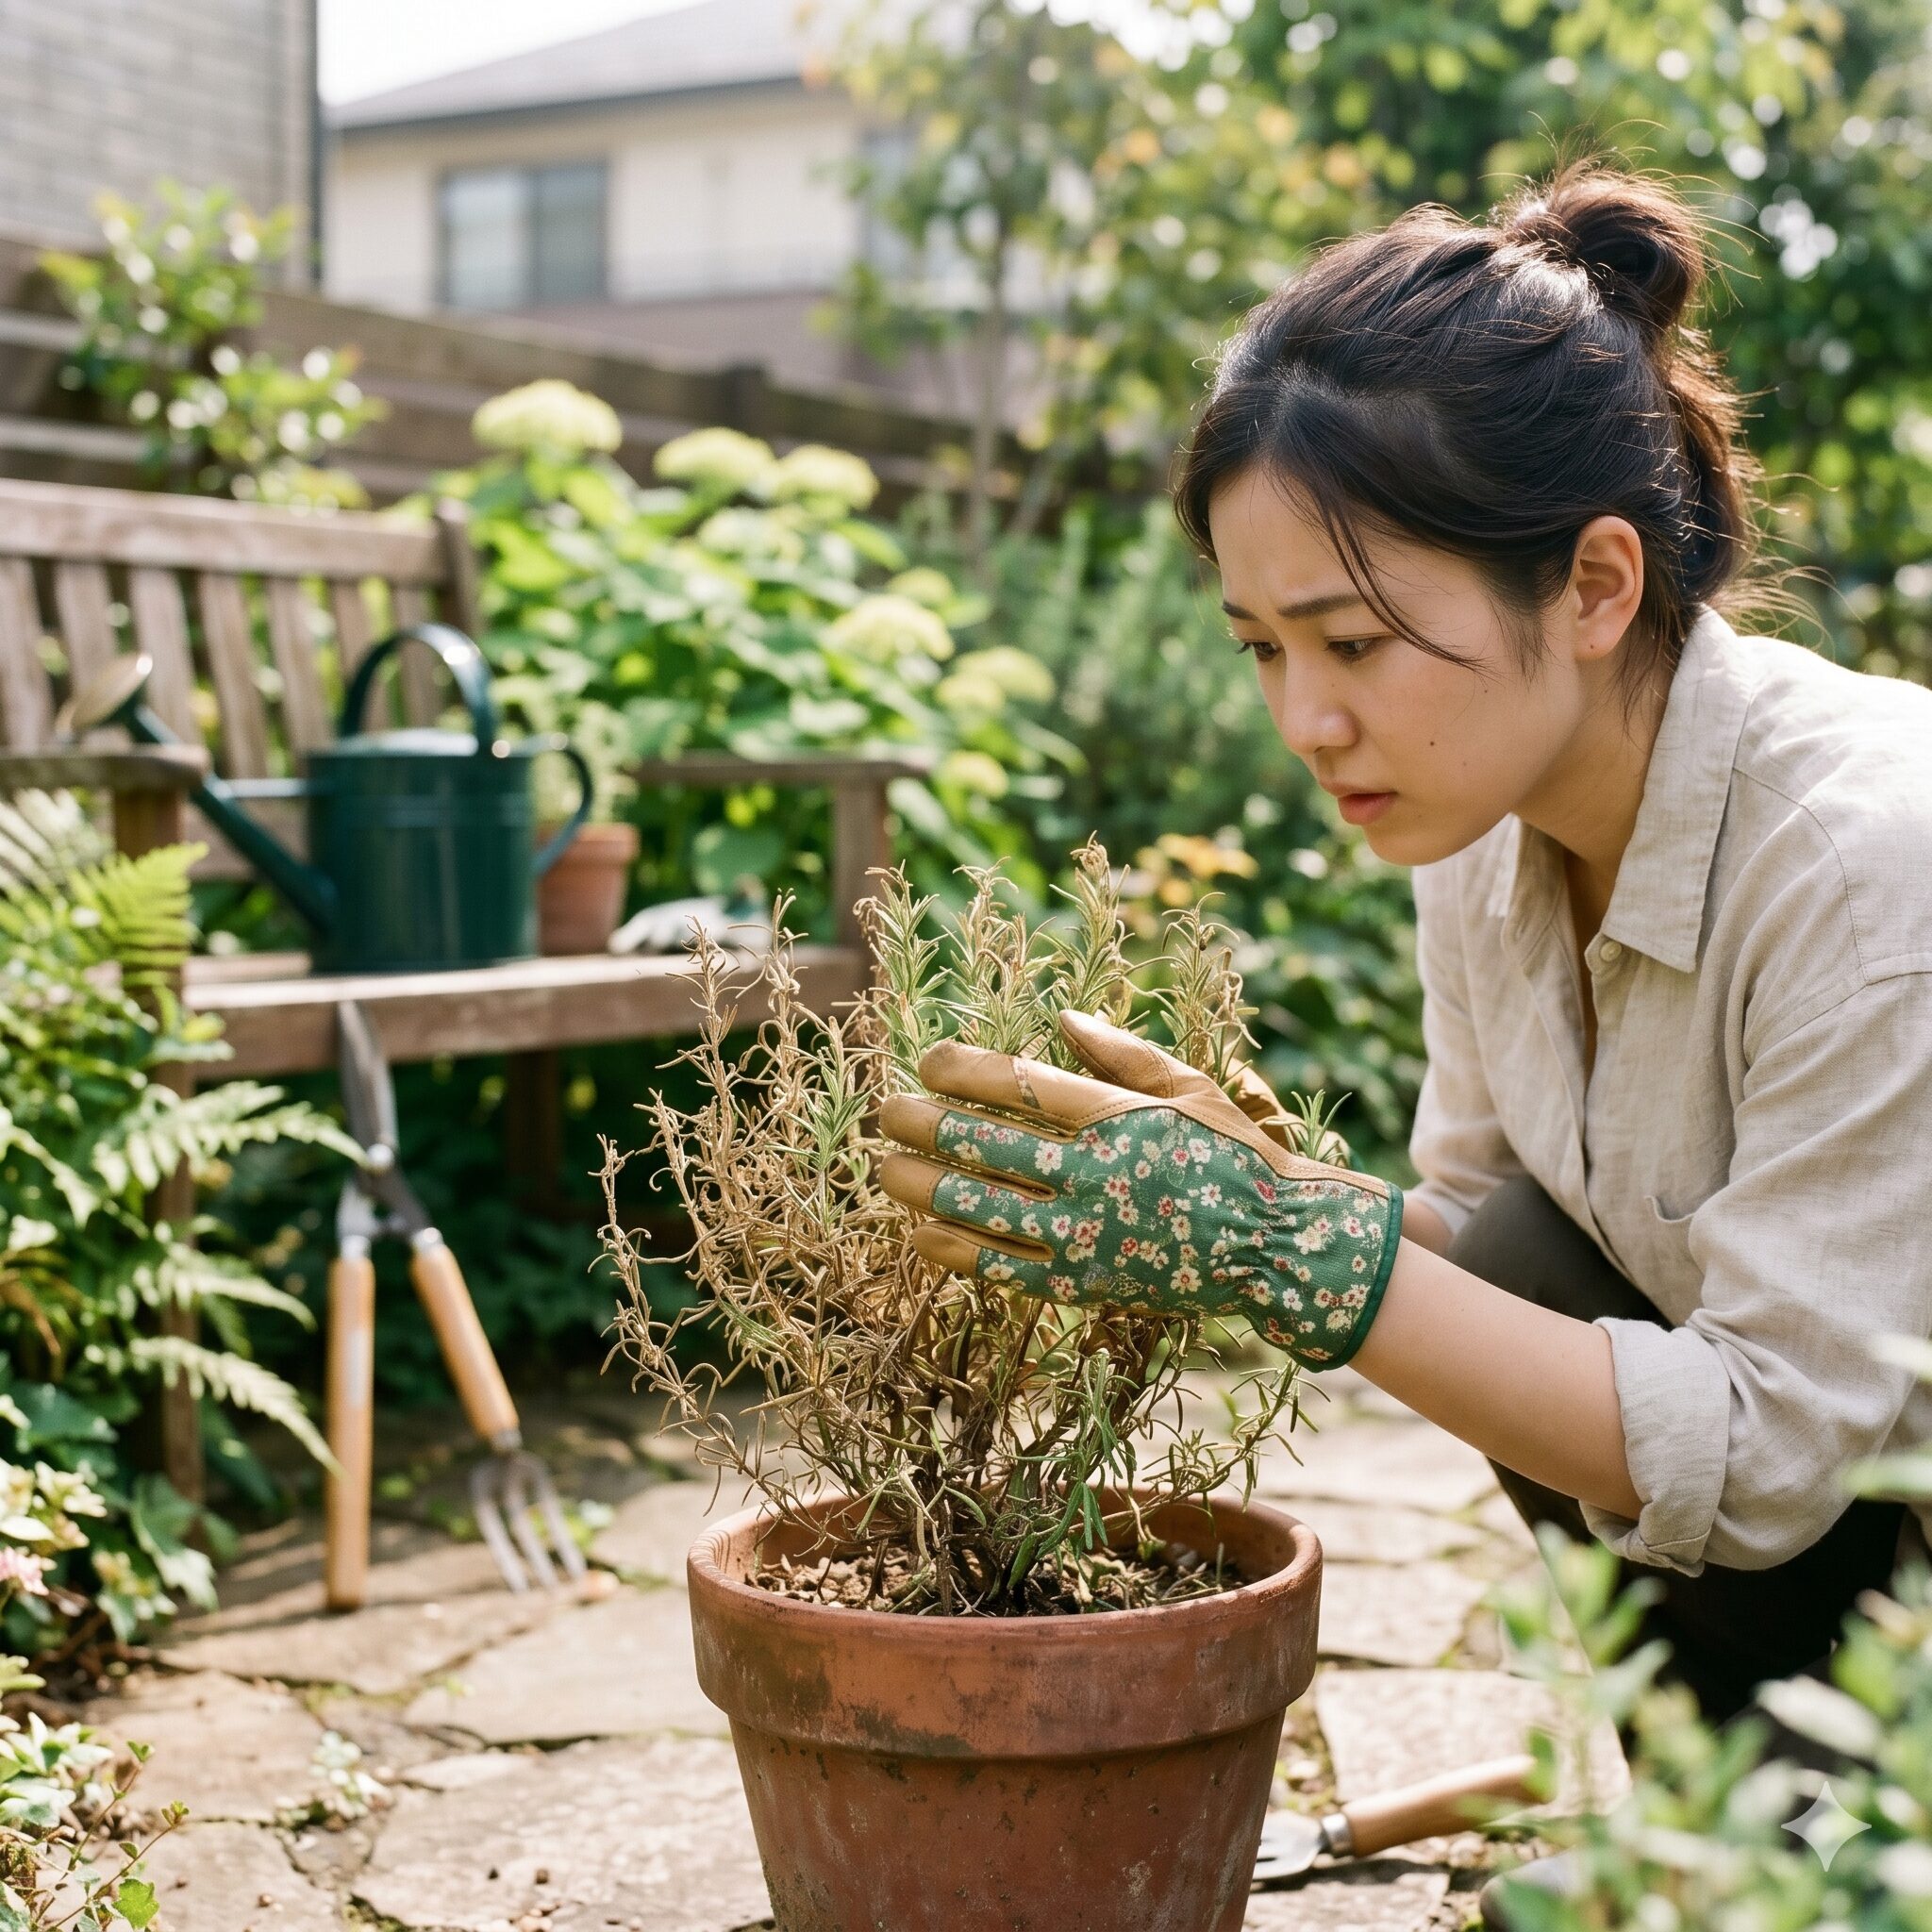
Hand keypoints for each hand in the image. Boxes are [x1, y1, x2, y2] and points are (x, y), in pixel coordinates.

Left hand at [878, 1010, 1403, 1368]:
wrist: (1277, 1244)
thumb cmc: (1235, 1154)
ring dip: (924, 1187)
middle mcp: (1091, 1176)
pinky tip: (921, 1234)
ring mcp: (1083, 1236)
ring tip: (885, 1169)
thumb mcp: (1189, 1088)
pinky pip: (1004, 1268)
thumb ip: (1121, 1053)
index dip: (963, 1070)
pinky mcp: (1083, 1284)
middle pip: (985, 1144)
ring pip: (980, 1208)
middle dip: (925, 1125)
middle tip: (886, 1111)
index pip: (1019, 1085)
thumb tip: (1059, 1018)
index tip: (926, 1059)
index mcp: (1116, 1119)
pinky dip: (957, 1251)